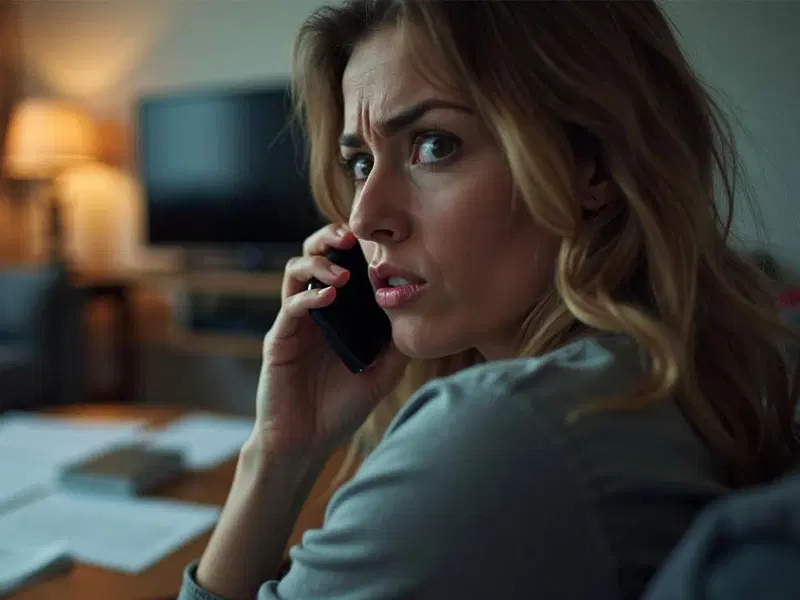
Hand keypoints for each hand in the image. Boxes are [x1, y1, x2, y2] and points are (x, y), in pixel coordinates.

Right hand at [255, 224, 408, 456]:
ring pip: (295, 273)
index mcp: (338, 314)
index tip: (377, 236)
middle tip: (349, 234)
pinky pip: (290, 307)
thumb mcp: (381, 374)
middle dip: (328, 238)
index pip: (343, 265)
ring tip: (342, 273)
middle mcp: (314, 311)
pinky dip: (308, 297)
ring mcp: (295, 324)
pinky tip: (328, 297)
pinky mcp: (278, 340)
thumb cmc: (341, 409)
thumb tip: (422, 315)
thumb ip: (397, 346)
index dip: (355, 247)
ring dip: (318, 263)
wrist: (307, 444)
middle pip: (314, 257)